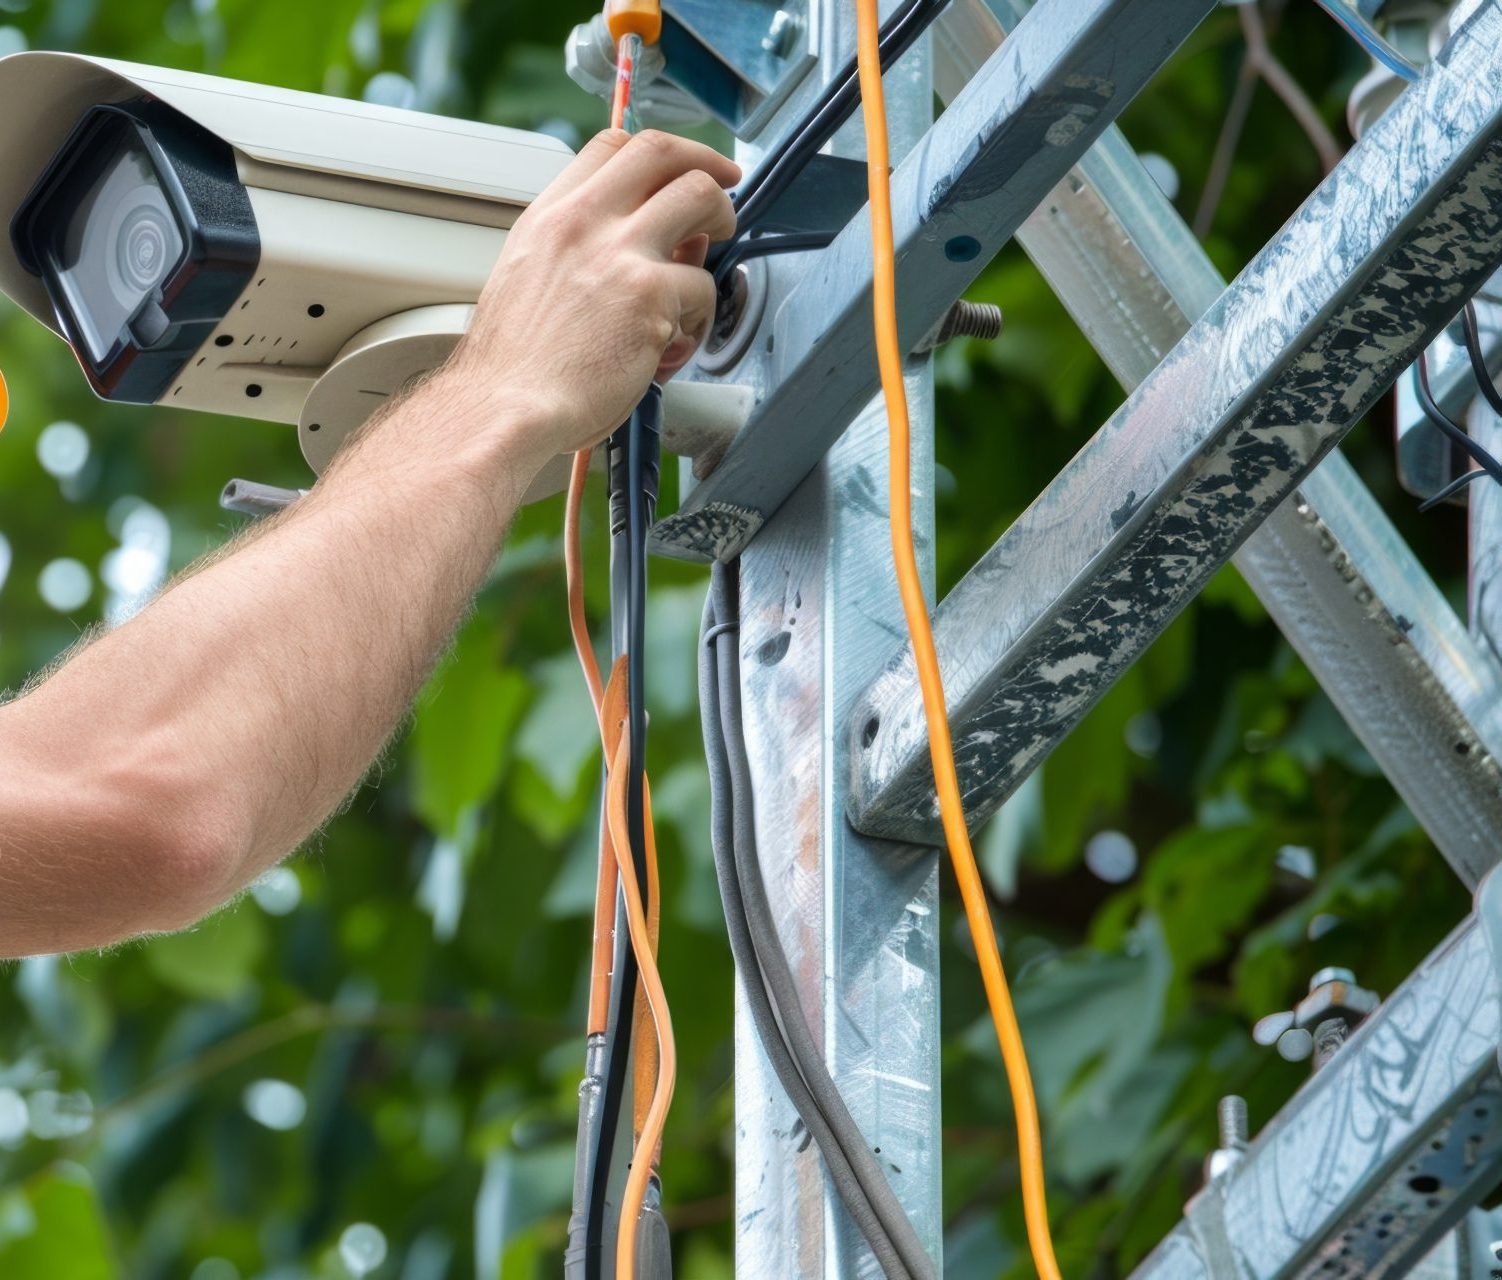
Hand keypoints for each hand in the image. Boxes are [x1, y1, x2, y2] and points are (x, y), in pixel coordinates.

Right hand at [446, 128, 738, 467]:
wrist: (505, 405)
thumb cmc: (514, 366)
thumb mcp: (531, 281)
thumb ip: (582, 253)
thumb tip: (647, 243)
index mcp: (550, 216)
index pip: (613, 145)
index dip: (659, 153)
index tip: (681, 168)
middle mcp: (584, 221)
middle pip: (664, 152)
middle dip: (706, 166)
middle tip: (722, 193)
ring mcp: (619, 252)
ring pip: (701, 199)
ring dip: (722, 224)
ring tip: (712, 262)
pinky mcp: (650, 294)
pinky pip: (703, 287)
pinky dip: (699, 318)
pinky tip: (674, 343)